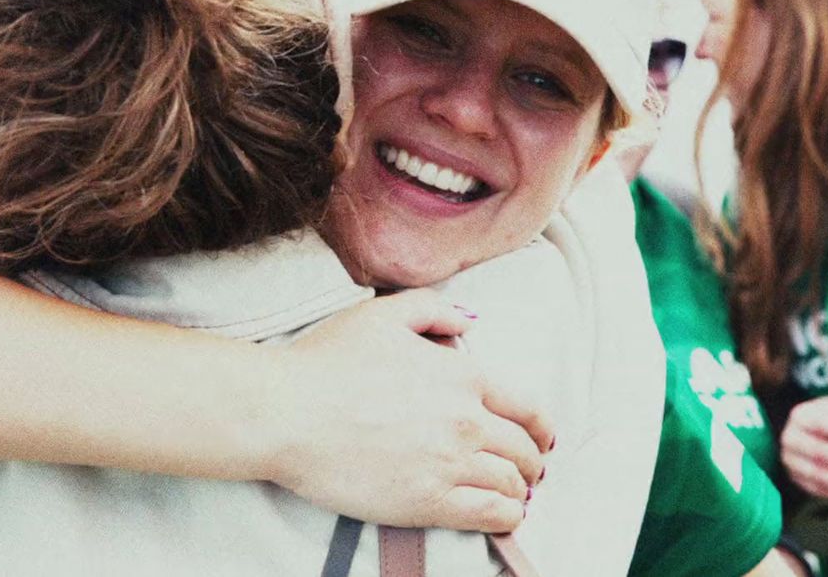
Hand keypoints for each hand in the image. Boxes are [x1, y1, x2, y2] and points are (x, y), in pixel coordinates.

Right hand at [261, 288, 554, 532]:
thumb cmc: (327, 361)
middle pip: (523, 449)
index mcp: (463, 375)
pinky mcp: (428, 502)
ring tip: (514, 496)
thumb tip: (471, 321)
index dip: (540, 426)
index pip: (527, 407)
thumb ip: (434, 310)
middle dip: (531, 462)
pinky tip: (502, 516)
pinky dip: (505, 516)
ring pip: (511, 484)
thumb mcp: (383, 315)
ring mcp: (449, 463)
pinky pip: (489, 515)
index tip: (540, 437)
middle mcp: (466, 419)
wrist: (287, 412)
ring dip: (519, 491)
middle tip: (528, 471)